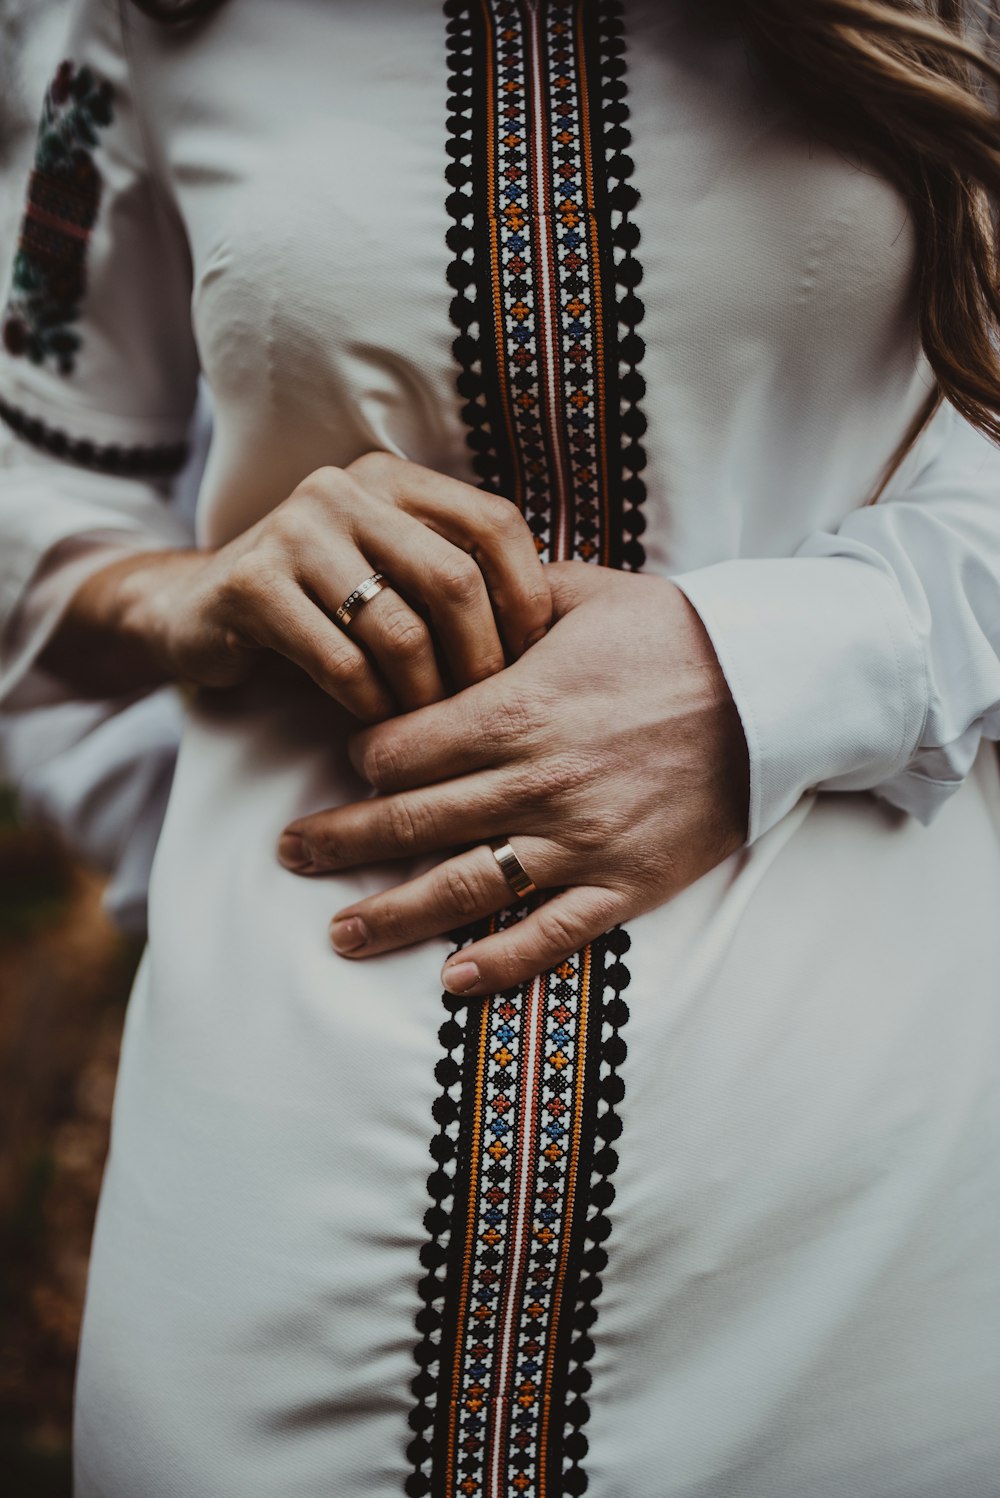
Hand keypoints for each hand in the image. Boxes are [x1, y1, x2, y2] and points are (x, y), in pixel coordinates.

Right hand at [42, 452, 550, 717]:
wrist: (202, 610)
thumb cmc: (326, 604)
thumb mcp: (394, 572)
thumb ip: (457, 577)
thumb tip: (559, 636)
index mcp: (394, 478)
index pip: (495, 522)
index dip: (527, 594)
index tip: (537, 655)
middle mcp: (345, 489)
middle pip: (453, 580)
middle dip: (481, 659)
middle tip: (487, 709)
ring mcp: (293, 530)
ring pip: (398, 630)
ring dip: (426, 696)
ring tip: (432, 726)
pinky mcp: (251, 584)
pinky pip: (340, 663)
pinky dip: (371, 707)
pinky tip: (378, 725)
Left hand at [279, 561, 749, 994]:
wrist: (776, 690)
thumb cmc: (676, 635)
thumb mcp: (584, 594)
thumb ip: (503, 601)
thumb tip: (446, 590)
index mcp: (514, 710)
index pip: (399, 747)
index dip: (364, 754)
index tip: (355, 759)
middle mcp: (534, 782)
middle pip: (410, 820)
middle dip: (340, 838)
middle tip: (291, 853)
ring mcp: (579, 841)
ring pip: (463, 887)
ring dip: (392, 914)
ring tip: (339, 935)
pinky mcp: (625, 884)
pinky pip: (550, 934)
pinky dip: (498, 963)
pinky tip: (449, 981)